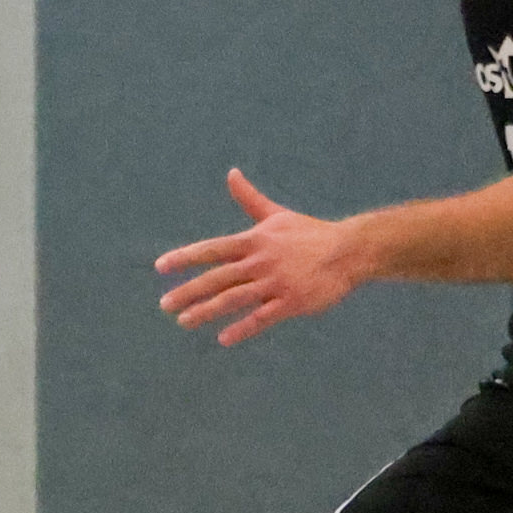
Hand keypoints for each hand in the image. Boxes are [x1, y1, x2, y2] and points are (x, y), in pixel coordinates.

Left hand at [155, 169, 367, 346]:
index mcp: (253, 240)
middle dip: (189, 291)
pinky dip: (243, 328)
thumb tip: (231, 173)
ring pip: (234, 299)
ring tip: (184, 321)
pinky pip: (263, 318)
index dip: (185, 257)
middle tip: (164, 305)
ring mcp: (276, 282)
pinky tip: (223, 338)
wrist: (351, 251)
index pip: (212, 249)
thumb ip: (249, 198)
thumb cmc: (309, 232)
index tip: (161, 267)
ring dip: (207, 311)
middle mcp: (260, 261)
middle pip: (217, 277)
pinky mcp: (293, 301)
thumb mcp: (276, 214)